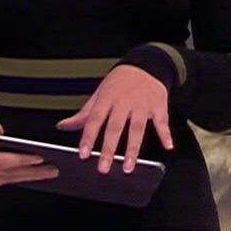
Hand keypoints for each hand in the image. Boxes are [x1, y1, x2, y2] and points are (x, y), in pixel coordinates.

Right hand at [0, 118, 56, 192]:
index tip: (38, 158)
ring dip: (26, 177)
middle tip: (51, 169)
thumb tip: (0, 133)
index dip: (20, 160)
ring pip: (5, 180)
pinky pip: (0, 183)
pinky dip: (15, 179)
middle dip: (31, 171)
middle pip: (6, 173)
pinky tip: (29, 175)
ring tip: (46, 173)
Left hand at [56, 64, 173, 173]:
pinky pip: (162, 121)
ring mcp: (142, 103)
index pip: (95, 119)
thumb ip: (84, 113)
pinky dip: (165, 134)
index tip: (83, 154)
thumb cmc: (120, 82)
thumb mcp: (100, 93)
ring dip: (133, 149)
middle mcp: (123, 101)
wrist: (146, 63)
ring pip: (137, 128)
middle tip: (103, 167)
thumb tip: (63, 126)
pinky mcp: (158, 105)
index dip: (88, 137)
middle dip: (109, 149)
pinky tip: (167, 146)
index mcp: (107, 98)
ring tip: (128, 166)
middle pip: (115, 127)